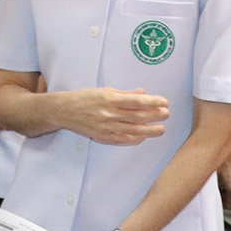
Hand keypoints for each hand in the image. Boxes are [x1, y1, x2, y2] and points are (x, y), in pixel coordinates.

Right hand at [45, 87, 167, 143]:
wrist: (64, 110)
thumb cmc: (83, 98)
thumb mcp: (103, 91)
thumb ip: (124, 93)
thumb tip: (142, 93)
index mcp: (110, 99)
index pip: (137, 101)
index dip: (153, 102)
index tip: (164, 102)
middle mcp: (109, 114)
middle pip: (138, 116)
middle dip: (155, 115)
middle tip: (167, 114)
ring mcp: (106, 127)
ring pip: (133, 130)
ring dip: (149, 130)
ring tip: (161, 129)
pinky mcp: (102, 136)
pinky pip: (122, 140)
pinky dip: (135, 140)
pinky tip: (143, 137)